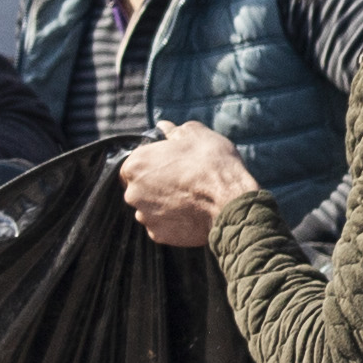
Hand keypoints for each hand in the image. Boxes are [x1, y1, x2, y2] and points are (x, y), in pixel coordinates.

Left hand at [119, 120, 257, 250]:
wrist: (230, 202)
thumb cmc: (212, 164)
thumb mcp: (196, 134)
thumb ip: (174, 130)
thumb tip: (164, 127)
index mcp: (135, 164)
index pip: (134, 164)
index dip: (153, 163)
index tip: (170, 164)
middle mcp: (132, 192)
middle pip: (140, 187)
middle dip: (157, 184)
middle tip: (182, 181)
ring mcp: (145, 216)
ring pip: (150, 208)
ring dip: (165, 203)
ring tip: (190, 198)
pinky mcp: (158, 235)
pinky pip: (162, 225)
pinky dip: (174, 221)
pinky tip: (192, 213)